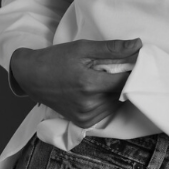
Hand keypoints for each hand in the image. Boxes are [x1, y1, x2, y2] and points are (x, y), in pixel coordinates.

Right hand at [9, 38, 142, 126]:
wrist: (31, 76)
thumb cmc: (56, 59)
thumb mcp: (83, 48)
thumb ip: (112, 48)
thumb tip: (137, 45)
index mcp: (89, 85)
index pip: (126, 81)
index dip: (133, 70)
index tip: (134, 61)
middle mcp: (88, 105)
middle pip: (121, 93)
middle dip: (123, 80)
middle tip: (114, 67)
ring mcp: (85, 117)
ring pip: (115, 103)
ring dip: (114, 91)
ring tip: (100, 78)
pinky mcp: (82, 123)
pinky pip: (105, 111)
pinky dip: (106, 100)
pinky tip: (95, 89)